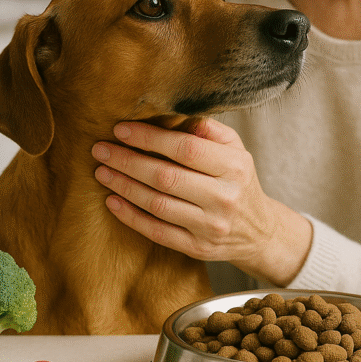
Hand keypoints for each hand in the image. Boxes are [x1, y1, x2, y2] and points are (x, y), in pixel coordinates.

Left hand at [91, 118, 311, 285]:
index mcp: (234, 166)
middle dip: (127, 161)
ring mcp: (211, 226)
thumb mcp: (236, 150)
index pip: (185, 148)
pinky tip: (112, 201)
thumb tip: (173, 113)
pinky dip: (130, 216)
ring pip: (157, 204)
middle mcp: (224, 197)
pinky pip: (157, 232)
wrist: (260, 232)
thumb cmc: (239, 182)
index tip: (121, 129)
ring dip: (123, 186)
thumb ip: (209, 129)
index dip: (149, 138)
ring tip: (101, 172)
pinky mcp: (198, 248)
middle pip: (165, 176)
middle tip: (100, 150)